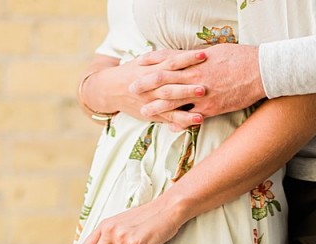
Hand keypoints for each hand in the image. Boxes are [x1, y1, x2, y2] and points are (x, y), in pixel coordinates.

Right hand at [80, 55, 196, 130]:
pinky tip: (196, 121)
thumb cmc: (132, 72)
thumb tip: (186, 51)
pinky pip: (168, 118)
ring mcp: (152, 102)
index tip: (203, 55)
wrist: (110, 90)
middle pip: (171, 85)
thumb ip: (163, 58)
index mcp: (151, 70)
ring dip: (186, 106)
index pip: (172, 62)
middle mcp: (152, 87)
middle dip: (187, 87)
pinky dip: (182, 120)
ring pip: (170, 104)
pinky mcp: (153, 114)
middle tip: (204, 87)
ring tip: (202, 110)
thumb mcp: (144, 61)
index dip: (187, 58)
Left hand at [131, 44, 263, 122]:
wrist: (262, 70)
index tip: (138, 64)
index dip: (152, 62)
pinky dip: (179, 123)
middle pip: (164, 80)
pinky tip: (169, 128)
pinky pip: (191, 117)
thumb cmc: (241, 58)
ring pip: (173, 101)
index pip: (168, 60)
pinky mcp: (211, 108)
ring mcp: (202, 94)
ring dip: (157, 107)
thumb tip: (187, 57)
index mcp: (196, 61)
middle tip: (131, 88)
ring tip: (144, 112)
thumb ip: (198, 57)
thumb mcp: (216, 52)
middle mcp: (195, 77)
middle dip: (146, 85)